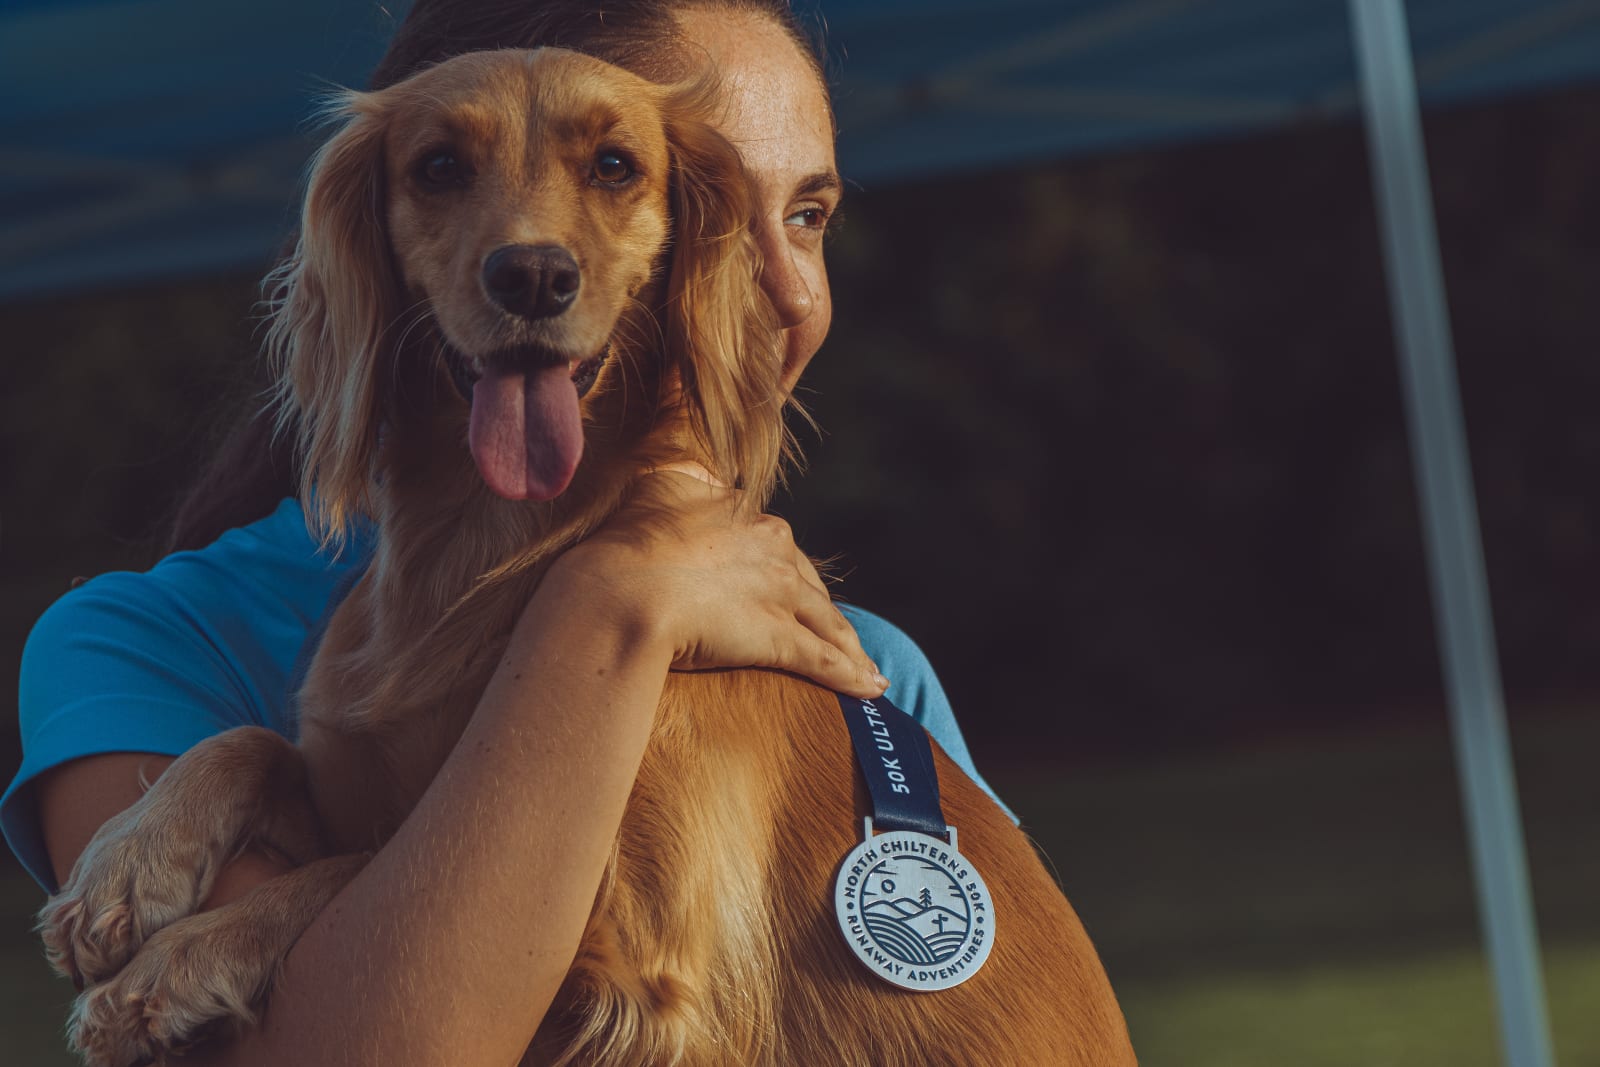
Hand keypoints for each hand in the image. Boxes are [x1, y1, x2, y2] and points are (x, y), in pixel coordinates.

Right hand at [545, 470, 887, 697]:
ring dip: (851, 648)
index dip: (786, 574)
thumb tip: (689, 474)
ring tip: (867, 670)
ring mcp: (778, 592)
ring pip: (827, 622)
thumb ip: (680, 483)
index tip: (791, 592)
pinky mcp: (778, 635)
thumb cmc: (622, 545)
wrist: (618, 589)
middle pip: (809, 585)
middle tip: (837, 636)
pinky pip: (824, 658)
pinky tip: (870, 689)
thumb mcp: (655, 491)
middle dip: (822, 612)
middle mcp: (771, 547)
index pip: (778, 549)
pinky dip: (852, 675)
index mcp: (742, 514)